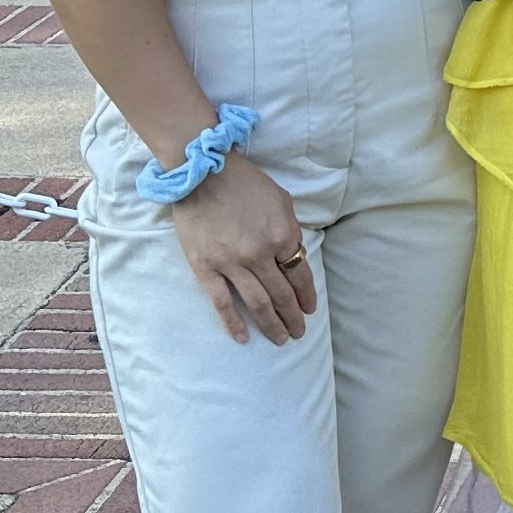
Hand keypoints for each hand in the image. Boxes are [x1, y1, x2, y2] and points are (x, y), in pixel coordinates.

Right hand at [170, 157, 315, 345]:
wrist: (202, 173)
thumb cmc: (245, 183)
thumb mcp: (281, 200)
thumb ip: (290, 230)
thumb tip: (295, 255)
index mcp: (282, 235)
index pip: (300, 275)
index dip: (306, 295)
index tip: (309, 309)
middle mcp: (260, 254)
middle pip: (281, 294)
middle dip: (293, 317)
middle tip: (298, 332)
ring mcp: (232, 264)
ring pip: (257, 303)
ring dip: (271, 325)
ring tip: (280, 339)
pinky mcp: (206, 269)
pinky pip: (222, 303)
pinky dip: (233, 323)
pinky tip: (243, 338)